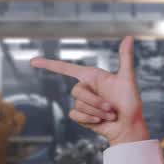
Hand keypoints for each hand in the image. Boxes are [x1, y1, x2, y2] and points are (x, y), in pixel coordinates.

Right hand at [30, 35, 149, 144]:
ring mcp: (83, 103)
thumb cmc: (131, 103)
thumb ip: (125, 58)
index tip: (33, 62)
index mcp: (92, 76)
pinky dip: (89, 119)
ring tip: (110, 115)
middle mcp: (86, 88)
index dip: (49, 64)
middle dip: (96, 102)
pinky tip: (100, 122)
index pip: (66, 69)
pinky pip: (75, 115)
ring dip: (96, 112)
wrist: (129, 126)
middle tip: (112, 108)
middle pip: (76, 91)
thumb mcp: (128, 79)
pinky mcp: (81, 116)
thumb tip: (129, 37)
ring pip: (78, 105)